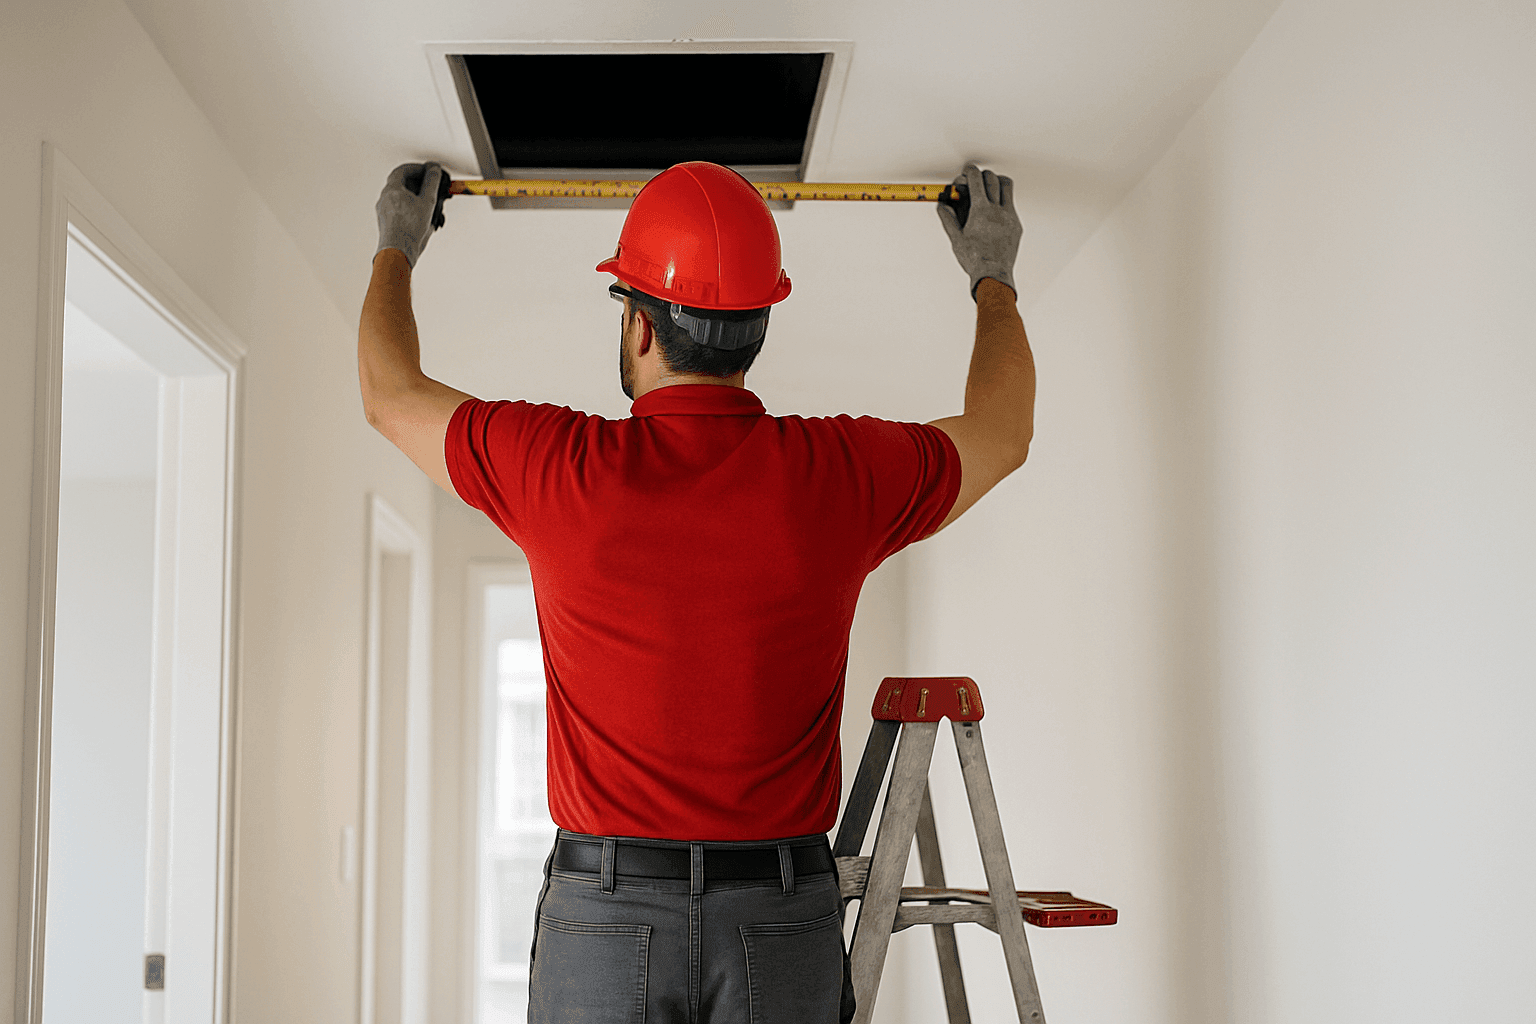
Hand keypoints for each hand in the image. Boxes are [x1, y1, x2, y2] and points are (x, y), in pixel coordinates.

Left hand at [375, 162, 447, 267]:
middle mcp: (385, 199)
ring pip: (403, 199)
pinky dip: (414, 210)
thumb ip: (431, 183)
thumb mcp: (427, 202)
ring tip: (432, 206)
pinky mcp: (389, 223)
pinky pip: (401, 211)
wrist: (399, 251)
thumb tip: (433, 169)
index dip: (419, 169)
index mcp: (391, 189)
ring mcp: (386, 211)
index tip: (430, 171)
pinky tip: (425, 219)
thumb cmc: (408, 229)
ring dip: (418, 199)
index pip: (403, 170)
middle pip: (403, 184)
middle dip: (421, 185)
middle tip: (433, 188)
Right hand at [937, 163, 1021, 299]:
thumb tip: (943, 206)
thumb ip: (948, 218)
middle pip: (993, 179)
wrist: (993, 274)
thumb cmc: (975, 260)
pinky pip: (1012, 204)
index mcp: (981, 211)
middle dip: (982, 175)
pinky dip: (1003, 200)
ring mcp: (1010, 217)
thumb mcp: (956, 238)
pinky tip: (996, 208)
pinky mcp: (1016, 225)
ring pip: (1007, 187)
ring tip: (990, 187)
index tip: (968, 171)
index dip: (971, 171)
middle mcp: (998, 210)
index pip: (977, 180)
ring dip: (997, 182)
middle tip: (975, 179)